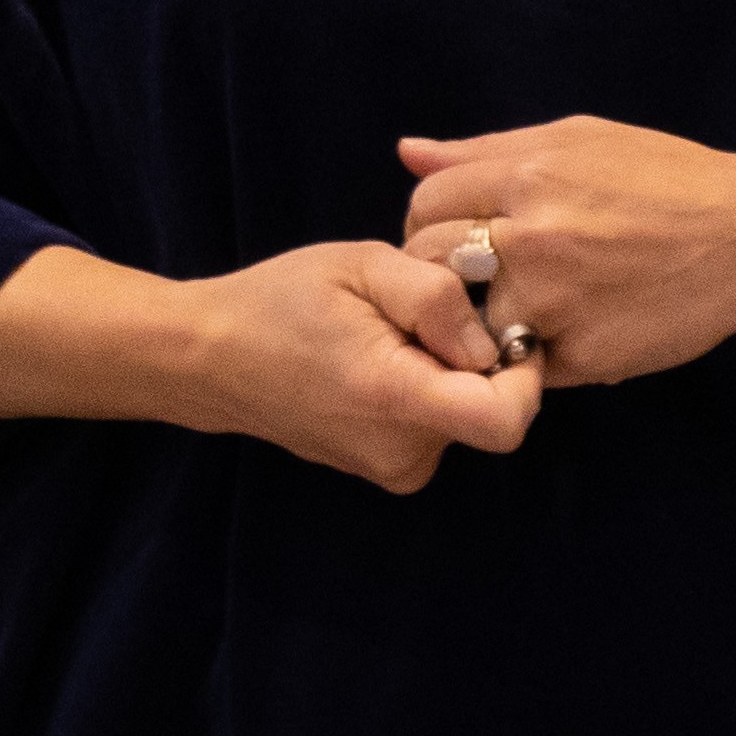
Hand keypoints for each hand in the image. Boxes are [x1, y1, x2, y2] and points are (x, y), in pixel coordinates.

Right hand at [179, 241, 542, 491]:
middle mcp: (403, 452)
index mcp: (396, 398)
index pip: (507, 420)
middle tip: (415, 315)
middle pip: (489, 408)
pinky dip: (425, 389)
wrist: (210, 358)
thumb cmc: (282, 300)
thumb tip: (491, 344)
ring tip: (386, 334)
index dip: (525, 372)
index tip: (500, 326)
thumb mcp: (363, 265)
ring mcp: (393, 469)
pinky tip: (378, 358)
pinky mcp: (386, 470)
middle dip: (473, 356)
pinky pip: (437, 425)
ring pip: (464, 412)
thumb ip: (436, 296)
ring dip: (446, 370)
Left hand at [397, 117, 735, 387]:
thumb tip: (408, 153)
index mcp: (528, 176)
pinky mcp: (583, 356)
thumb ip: (486, 150)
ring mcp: (556, 303)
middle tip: (469, 278)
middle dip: (437, 273)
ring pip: (465, 324)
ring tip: (509, 309)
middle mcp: (532, 239)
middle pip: (430, 265)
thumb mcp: (578, 139)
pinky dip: (524, 354)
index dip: (428, 221)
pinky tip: (553, 332)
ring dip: (475, 321)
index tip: (453, 234)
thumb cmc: (667, 177)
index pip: (425, 204)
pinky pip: (520, 364)